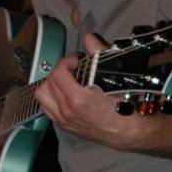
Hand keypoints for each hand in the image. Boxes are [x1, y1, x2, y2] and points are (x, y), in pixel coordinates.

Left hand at [34, 33, 136, 147]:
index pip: (58, 73)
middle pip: (48, 82)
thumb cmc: (125, 108)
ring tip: (64, 80)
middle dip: (59, 71)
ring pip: (42, 95)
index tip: (76, 61)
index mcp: (79, 99)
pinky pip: (46, 108)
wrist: (128, 132)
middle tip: (72, 69)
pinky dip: (50, 97)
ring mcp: (64, 120)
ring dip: (50, 84)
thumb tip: (89, 39)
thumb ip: (98, 55)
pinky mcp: (64, 126)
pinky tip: (62, 94)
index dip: (66, 62)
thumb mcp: (113, 78)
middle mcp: (68, 111)